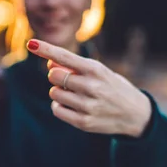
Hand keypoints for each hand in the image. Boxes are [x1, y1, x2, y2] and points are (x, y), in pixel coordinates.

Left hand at [27, 39, 151, 136]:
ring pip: (54, 93)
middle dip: (56, 76)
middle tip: (68, 80)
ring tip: (74, 94)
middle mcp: (92, 87)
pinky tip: (70, 105)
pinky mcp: (84, 122)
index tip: (31, 44)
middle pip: (54, 76)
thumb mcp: (99, 71)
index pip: (65, 56)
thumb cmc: (112, 87)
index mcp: (96, 69)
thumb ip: (75, 67)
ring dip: (58, 91)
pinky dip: (58, 106)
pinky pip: (56, 110)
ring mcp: (88, 106)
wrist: (136, 114)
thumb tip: (49, 64)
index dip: (46, 49)